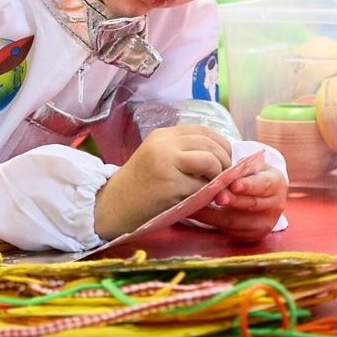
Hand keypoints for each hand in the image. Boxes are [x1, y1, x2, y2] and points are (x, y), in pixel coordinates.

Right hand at [94, 123, 233, 240]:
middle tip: (223, 177)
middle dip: (224, 161)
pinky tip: (199, 200)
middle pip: (211, 144)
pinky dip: (207, 194)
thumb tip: (221, 156)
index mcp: (163, 135)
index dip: (221, 145)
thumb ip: (184, 152)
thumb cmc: (138, 187)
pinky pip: (202, 186)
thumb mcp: (159, 159)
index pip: (204, 130)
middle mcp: (165, 144)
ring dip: (218, 176)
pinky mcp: (170, 184)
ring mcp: (167, 163)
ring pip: (211, 161)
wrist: (112, 206)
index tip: (224, 161)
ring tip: (211, 188)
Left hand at [193, 165, 287, 241]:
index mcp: (276, 183)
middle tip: (217, 197)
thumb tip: (220, 173)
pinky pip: (230, 231)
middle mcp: (274, 205)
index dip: (248, 185)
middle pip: (251, 205)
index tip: (234, 185)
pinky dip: (211, 223)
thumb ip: (240, 170)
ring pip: (237, 222)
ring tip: (197, 207)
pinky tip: (197, 214)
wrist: (262, 193)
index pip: (263, 184)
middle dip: (232, 201)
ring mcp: (264, 224)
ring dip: (215, 215)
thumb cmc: (252, 175)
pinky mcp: (251, 236)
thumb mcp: (251, 167)